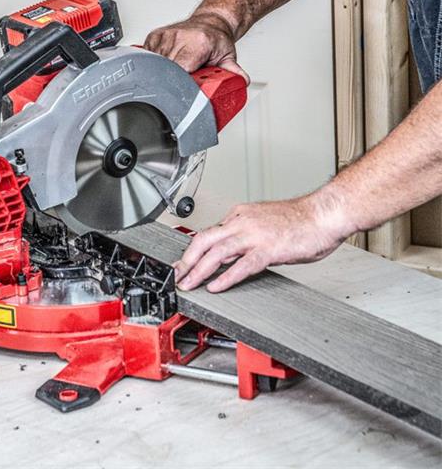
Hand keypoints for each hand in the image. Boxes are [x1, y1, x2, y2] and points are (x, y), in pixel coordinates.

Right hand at [144, 11, 248, 81]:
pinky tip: (167, 62)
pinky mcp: (154, 36)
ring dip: (164, 71)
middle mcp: (179, 36)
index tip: (184, 88)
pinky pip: (149, 57)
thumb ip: (233, 72)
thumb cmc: (216, 40)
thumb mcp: (227, 57)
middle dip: (173, 79)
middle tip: (183, 80)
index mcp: (197, 42)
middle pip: (167, 69)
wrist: (210, 22)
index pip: (181, 70)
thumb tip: (242, 82)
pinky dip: (156, 64)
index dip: (181, 82)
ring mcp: (165, 35)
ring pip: (156, 65)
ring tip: (177, 68)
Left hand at [174, 193, 351, 292]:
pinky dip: (225, 277)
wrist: (325, 214)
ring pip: (217, 252)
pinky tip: (215, 286)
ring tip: (189, 284)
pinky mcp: (269, 248)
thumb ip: (244, 239)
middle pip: (204, 240)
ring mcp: (255, 234)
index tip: (185, 263)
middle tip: (176, 275)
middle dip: (187, 260)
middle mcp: (243, 221)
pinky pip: (241, 265)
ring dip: (198, 270)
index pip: (209, 233)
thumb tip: (228, 255)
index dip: (194, 251)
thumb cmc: (301, 220)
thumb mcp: (264, 225)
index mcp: (241, 214)